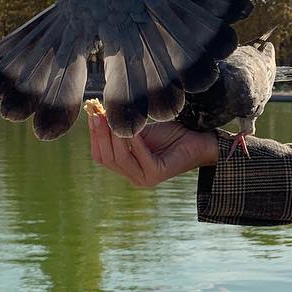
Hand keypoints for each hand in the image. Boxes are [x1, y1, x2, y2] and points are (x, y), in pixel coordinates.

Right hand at [88, 111, 218, 187]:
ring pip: (120, 159)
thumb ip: (123, 130)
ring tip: (110, 117)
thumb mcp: (141, 132)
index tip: (92, 114)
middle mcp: (134, 177)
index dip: (95, 137)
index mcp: (128, 168)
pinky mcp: (157, 173)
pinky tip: (131, 126)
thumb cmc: (172, 134)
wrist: (199, 139)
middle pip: (107, 159)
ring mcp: (145, 178)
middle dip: (100, 135)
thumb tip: (97, 113)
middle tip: (97, 114)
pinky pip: (139, 155)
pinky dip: (133, 140)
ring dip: (113, 137)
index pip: (101, 157)